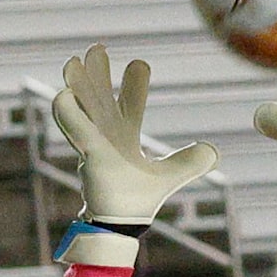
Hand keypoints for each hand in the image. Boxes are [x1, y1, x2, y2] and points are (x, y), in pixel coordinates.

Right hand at [50, 44, 218, 225]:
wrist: (117, 227)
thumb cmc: (134, 199)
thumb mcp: (168, 176)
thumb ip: (189, 163)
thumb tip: (213, 152)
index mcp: (124, 137)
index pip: (130, 106)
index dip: (134, 86)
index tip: (140, 65)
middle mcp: (107, 137)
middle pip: (101, 99)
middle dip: (98, 76)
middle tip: (97, 48)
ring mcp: (95, 145)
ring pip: (84, 110)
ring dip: (79, 87)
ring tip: (72, 63)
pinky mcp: (90, 157)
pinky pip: (78, 133)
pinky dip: (70, 116)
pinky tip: (62, 95)